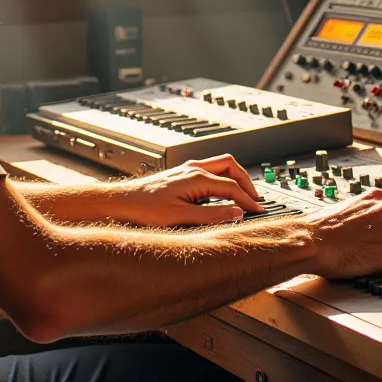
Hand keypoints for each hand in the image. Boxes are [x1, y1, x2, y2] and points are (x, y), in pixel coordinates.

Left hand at [104, 155, 262, 227]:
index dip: (248, 200)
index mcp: (195, 177)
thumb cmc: (145, 209)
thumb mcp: (181, 217)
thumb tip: (236, 212)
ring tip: (244, 195)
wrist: (122, 201)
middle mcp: (193, 168)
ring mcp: (187, 169)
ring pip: (221, 165)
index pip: (232, 187)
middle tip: (256, 199)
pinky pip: (211, 170)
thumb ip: (211, 214)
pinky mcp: (182, 173)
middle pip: (231, 166)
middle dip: (246, 181)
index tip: (259, 212)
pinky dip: (224, 179)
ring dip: (236, 178)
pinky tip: (223, 193)